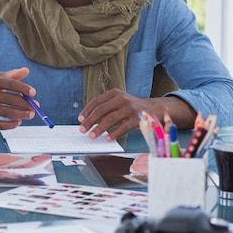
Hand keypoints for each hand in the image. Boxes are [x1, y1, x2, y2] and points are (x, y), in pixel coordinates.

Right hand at [0, 67, 36, 128]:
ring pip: (8, 113)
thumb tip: (26, 70)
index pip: (11, 84)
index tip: (33, 93)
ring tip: (30, 114)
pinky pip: (2, 125)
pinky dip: (12, 124)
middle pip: (11, 99)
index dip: (24, 88)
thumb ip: (12, 75)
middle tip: (36, 106)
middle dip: (26, 104)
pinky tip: (18, 121)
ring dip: (23, 114)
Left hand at [78, 90, 195, 141]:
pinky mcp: (137, 119)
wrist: (153, 109)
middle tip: (82, 130)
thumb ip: (105, 108)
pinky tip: (108, 139)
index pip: (97, 101)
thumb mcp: (118, 102)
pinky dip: (114, 134)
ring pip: (111, 119)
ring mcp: (130, 108)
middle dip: (90, 121)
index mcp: (115, 93)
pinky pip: (123, 127)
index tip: (80, 120)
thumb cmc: (130, 108)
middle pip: (102, 110)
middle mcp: (122, 99)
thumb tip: (87, 121)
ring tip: (92, 136)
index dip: (87, 111)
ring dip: (99, 128)